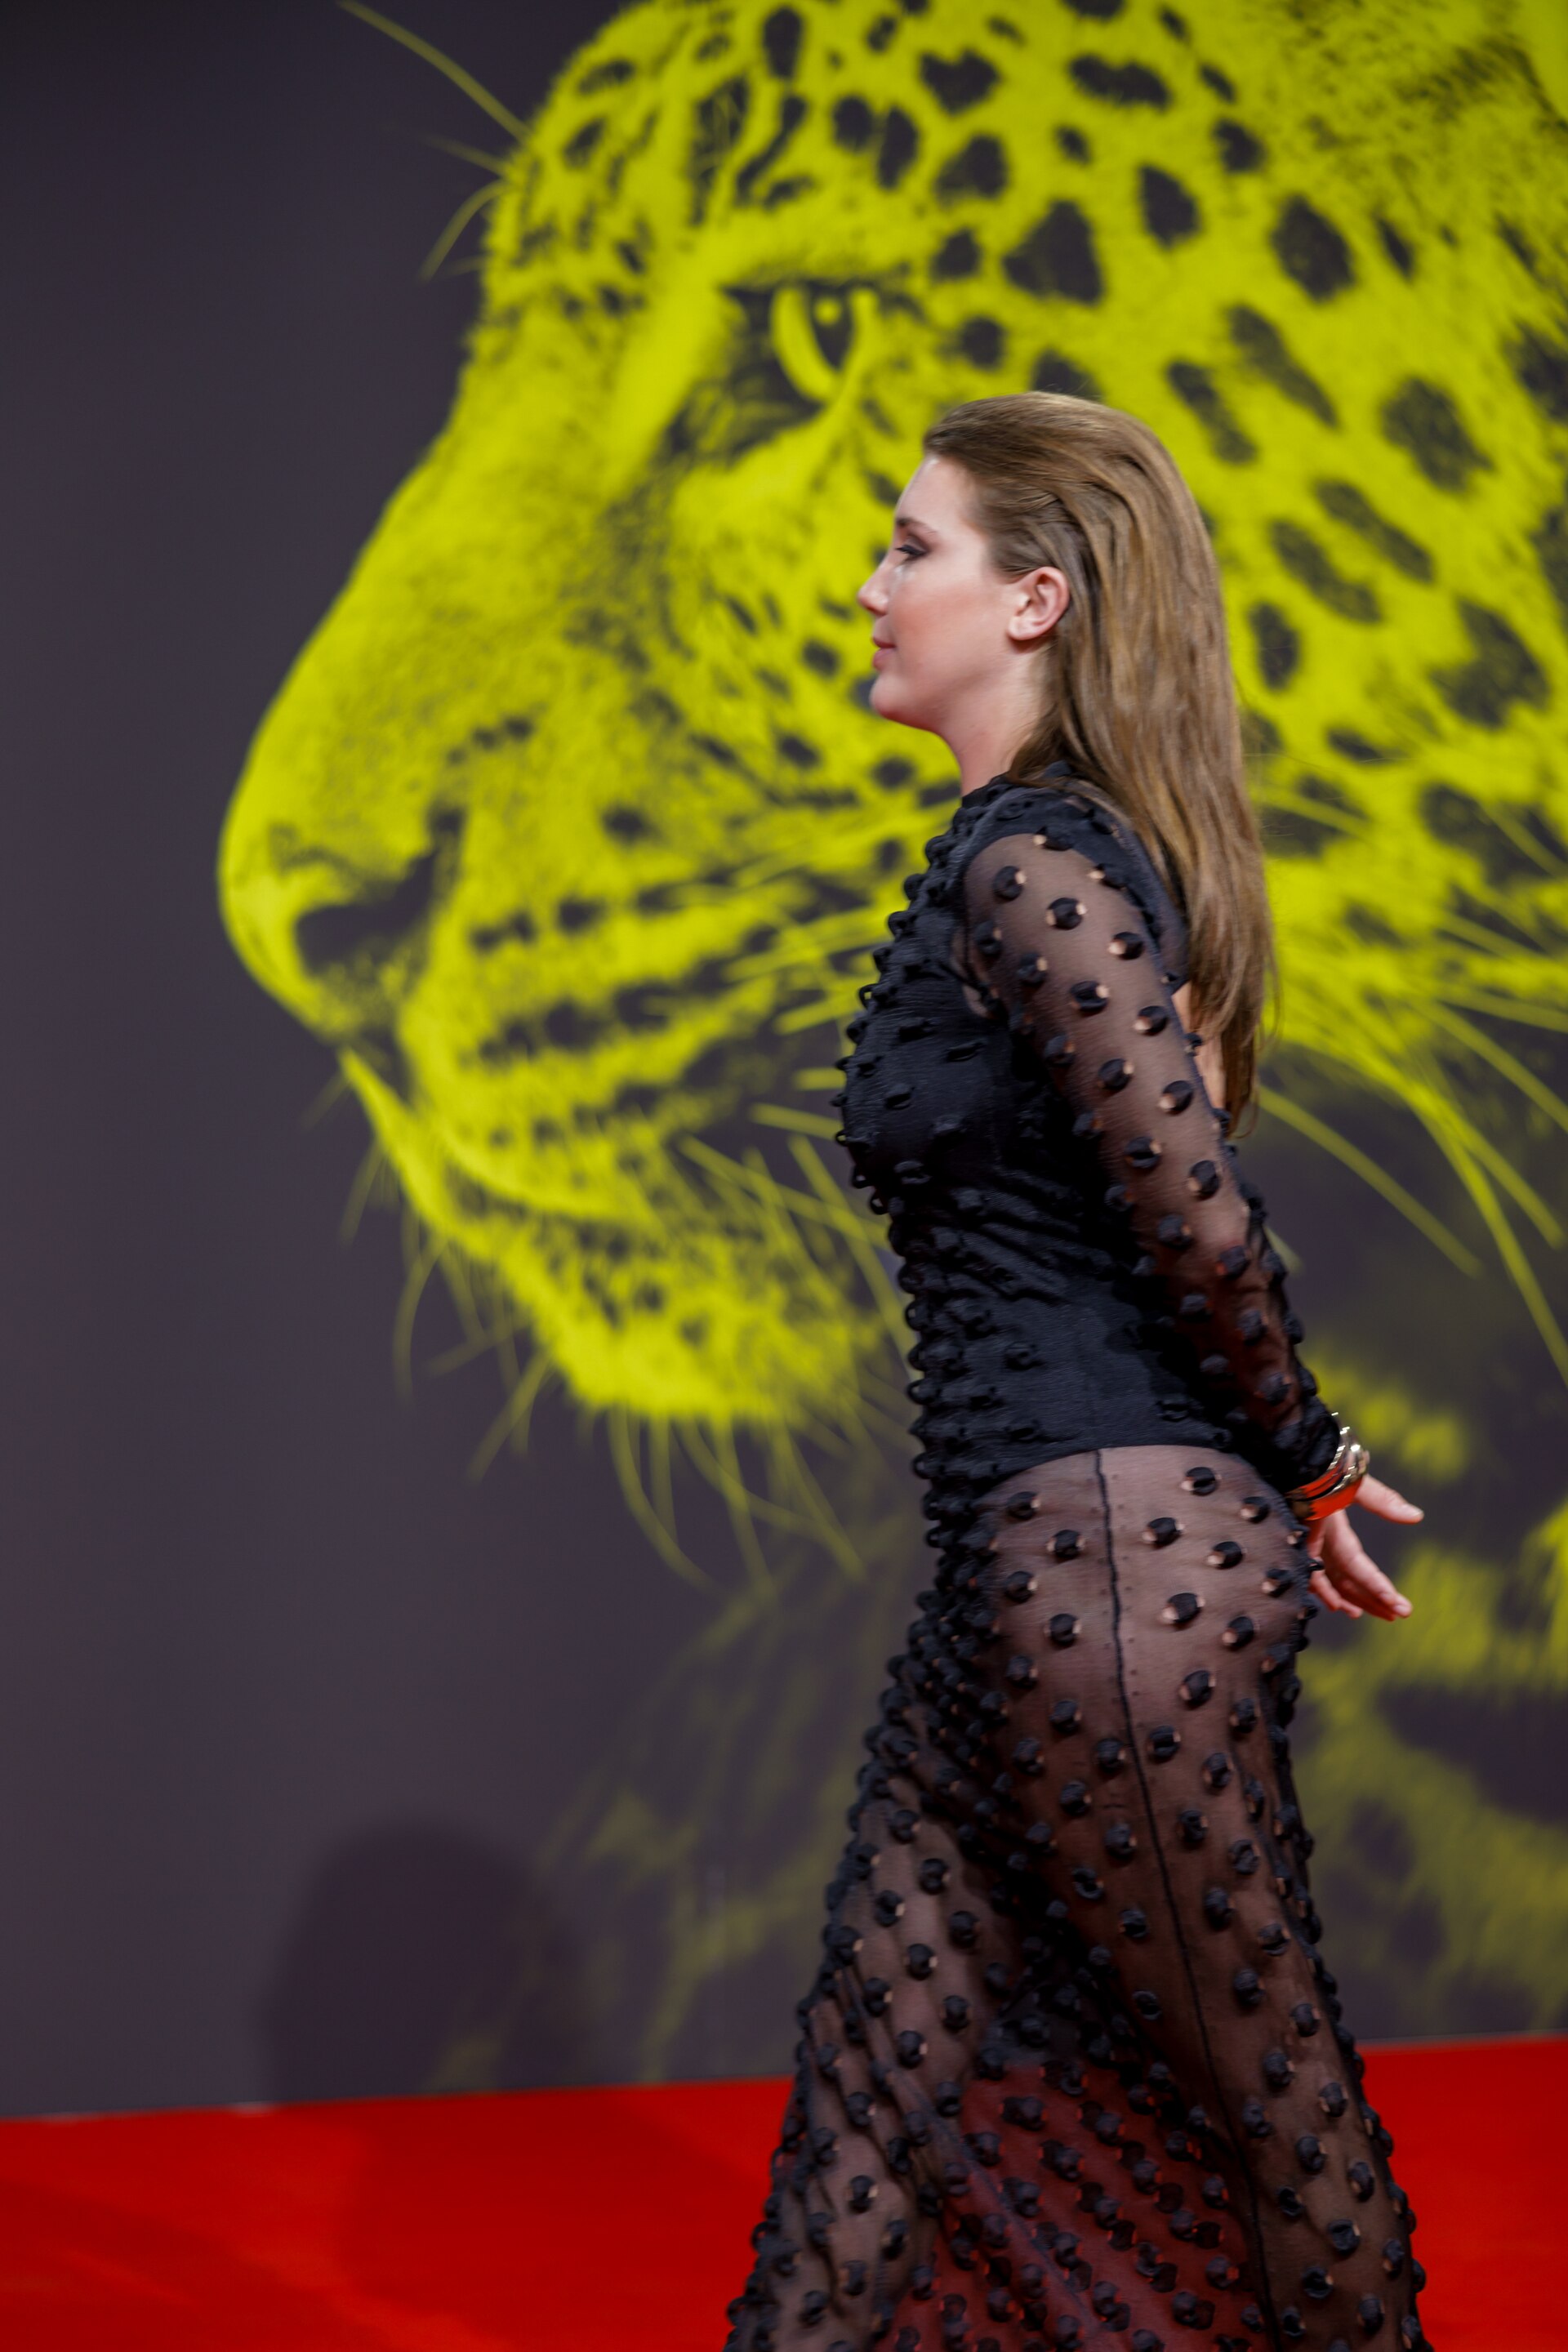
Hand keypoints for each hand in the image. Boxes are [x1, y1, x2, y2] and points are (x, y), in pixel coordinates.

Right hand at [1305, 1475, 1419, 1621]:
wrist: (1289, 1451)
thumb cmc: (1322, 1461)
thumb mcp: (1354, 1478)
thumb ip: (1383, 1500)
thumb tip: (1416, 1516)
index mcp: (1330, 1525)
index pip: (1353, 1564)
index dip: (1374, 1585)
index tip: (1396, 1604)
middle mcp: (1316, 1537)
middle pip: (1344, 1578)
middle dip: (1371, 1599)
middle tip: (1398, 1614)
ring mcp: (1307, 1540)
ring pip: (1329, 1579)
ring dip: (1349, 1598)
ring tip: (1364, 1613)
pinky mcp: (1304, 1538)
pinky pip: (1313, 1571)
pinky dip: (1324, 1588)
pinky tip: (1335, 1601)